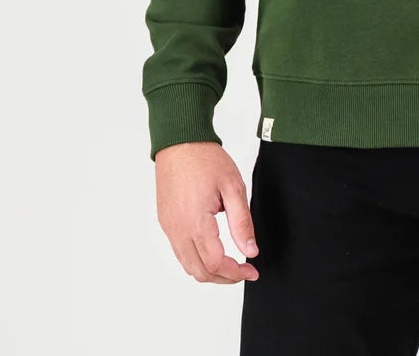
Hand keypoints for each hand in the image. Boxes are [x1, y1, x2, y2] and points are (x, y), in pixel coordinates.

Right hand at [155, 141, 260, 283]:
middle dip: (224, 278)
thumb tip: (251, 251)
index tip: (253, 271)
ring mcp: (169, 227)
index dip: (236, 273)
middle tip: (244, 271)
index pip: (216, 264)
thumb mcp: (233, 186)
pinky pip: (180, 251)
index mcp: (195, 222)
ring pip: (187, 265)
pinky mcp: (166, 222)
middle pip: (200, 272)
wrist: (179, 141)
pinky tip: (213, 251)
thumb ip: (242, 222)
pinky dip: (197, 260)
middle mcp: (177, 230)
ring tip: (231, 264)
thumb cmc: (205, 159)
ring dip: (209, 272)